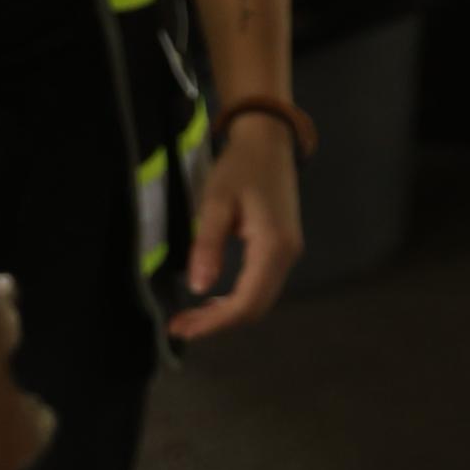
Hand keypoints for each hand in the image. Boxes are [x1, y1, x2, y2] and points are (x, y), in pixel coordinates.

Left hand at [168, 111, 303, 339]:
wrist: (268, 141)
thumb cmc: (240, 167)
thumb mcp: (217, 202)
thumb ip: (208, 245)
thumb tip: (199, 288)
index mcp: (273, 246)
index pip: (245, 302)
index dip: (214, 321)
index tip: (182, 328)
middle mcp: (288, 255)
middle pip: (255, 307)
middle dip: (218, 322)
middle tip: (181, 326)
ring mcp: (289, 252)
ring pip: (260, 299)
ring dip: (227, 313)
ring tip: (192, 316)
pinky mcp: (283, 248)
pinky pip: (262, 286)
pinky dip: (237, 299)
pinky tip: (214, 298)